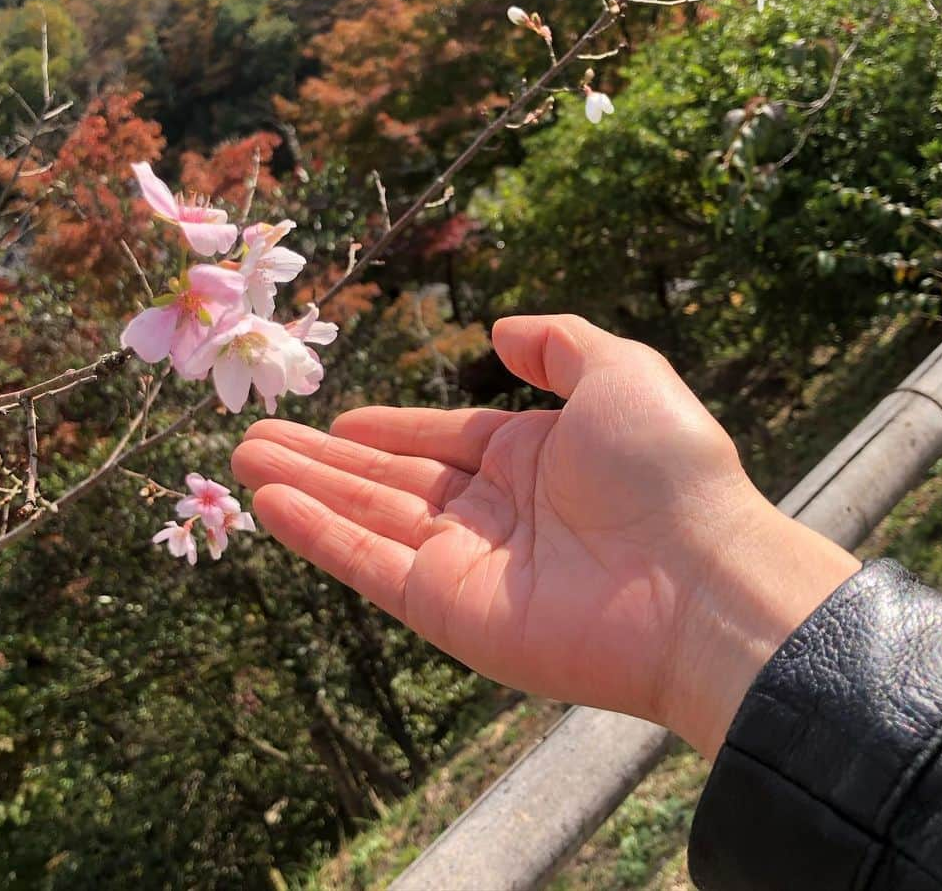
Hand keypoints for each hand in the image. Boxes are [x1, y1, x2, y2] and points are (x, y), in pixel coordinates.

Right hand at [232, 315, 858, 757]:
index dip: (387, 427)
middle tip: (253, 436)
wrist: (701, 580)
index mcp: (532, 457)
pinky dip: (316, 534)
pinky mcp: (448, 611)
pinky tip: (268, 503)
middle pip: (388, 478)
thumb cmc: (668, 469)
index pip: (440, 439)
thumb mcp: (621, 371)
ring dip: (302, 488)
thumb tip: (500, 331)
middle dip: (322, 457)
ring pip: (366, 516)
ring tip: (240, 459)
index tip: (338, 417)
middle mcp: (494, 511)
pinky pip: (369, 564)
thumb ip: (560, 343)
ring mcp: (466, 563)